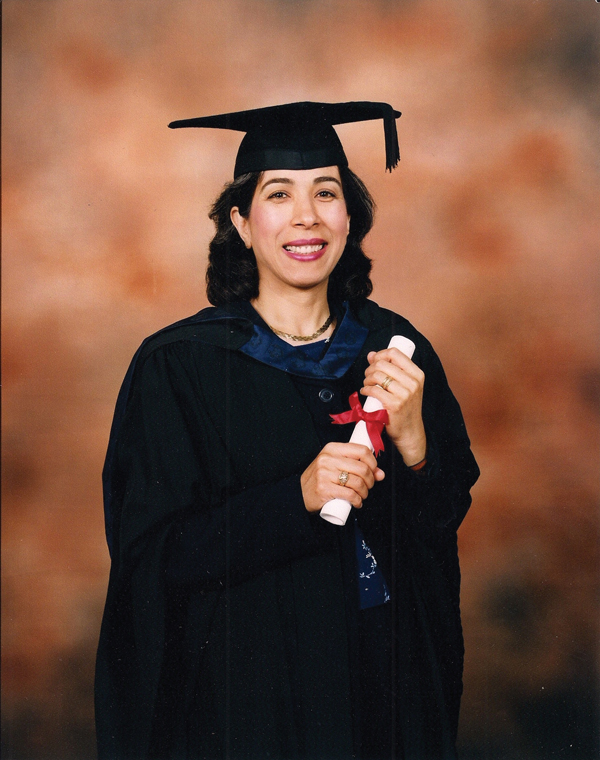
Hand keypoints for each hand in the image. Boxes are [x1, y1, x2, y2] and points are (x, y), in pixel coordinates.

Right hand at [301, 442, 384, 512]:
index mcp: (332, 449)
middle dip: (370, 481)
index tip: (374, 471)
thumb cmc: (320, 478)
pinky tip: (357, 502)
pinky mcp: (324, 489)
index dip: (373, 462)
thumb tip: (380, 473)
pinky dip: (357, 501)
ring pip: (358, 482)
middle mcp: (327, 459)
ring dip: (365, 492)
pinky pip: (350, 495)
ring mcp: (324, 473)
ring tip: (362, 495)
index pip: (362, 450)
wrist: (299, 493)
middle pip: (362, 468)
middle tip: (368, 486)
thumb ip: (356, 466)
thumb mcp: (335, 465)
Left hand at [361, 347, 426, 465]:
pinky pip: (374, 390)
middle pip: (383, 364)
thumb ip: (390, 369)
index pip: (395, 353)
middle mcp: (413, 382)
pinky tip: (365, 392)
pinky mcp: (395, 404)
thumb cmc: (405, 408)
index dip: (380, 355)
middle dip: (370, 368)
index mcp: (417, 374)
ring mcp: (405, 394)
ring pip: (377, 376)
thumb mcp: (405, 386)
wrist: (410, 432)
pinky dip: (365, 389)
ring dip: (367, 379)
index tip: (374, 361)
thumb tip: (372, 354)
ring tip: (367, 385)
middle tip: (368, 376)